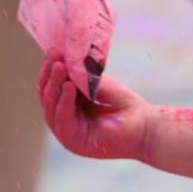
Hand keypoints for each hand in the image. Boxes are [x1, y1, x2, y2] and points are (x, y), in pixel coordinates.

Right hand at [38, 53, 153, 161]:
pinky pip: (63, 120)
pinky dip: (64, 102)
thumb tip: (61, 56)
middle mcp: (64, 119)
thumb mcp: (97, 84)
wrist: (144, 126)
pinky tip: (68, 86)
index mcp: (68, 105)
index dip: (50, 69)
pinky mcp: (73, 142)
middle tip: (55, 55)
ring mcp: (66, 131)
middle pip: (48, 96)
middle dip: (50, 74)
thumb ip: (79, 75)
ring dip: (54, 85)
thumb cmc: (124, 105)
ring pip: (51, 107)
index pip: (51, 86)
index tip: (54, 50)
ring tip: (59, 66)